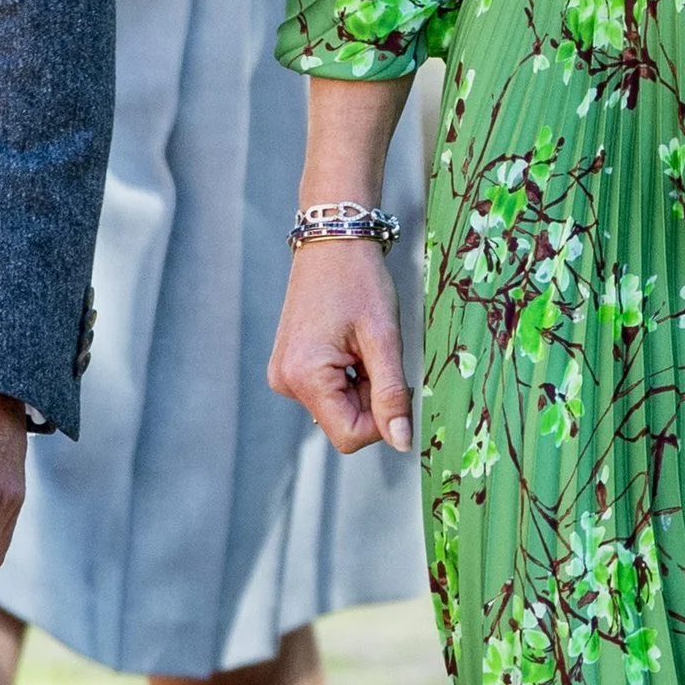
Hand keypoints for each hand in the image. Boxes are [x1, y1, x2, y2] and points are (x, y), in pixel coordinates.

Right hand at [269, 239, 414, 453]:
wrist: (333, 242)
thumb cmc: (360, 282)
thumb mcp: (384, 338)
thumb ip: (391, 394)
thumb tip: (401, 443)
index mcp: (305, 377)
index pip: (349, 437)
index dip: (382, 421)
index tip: (396, 382)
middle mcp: (285, 382)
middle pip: (343, 423)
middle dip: (371, 398)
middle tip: (377, 354)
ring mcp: (283, 375)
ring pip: (337, 408)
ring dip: (360, 385)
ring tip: (361, 344)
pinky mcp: (288, 367)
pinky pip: (326, 391)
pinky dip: (347, 376)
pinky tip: (349, 344)